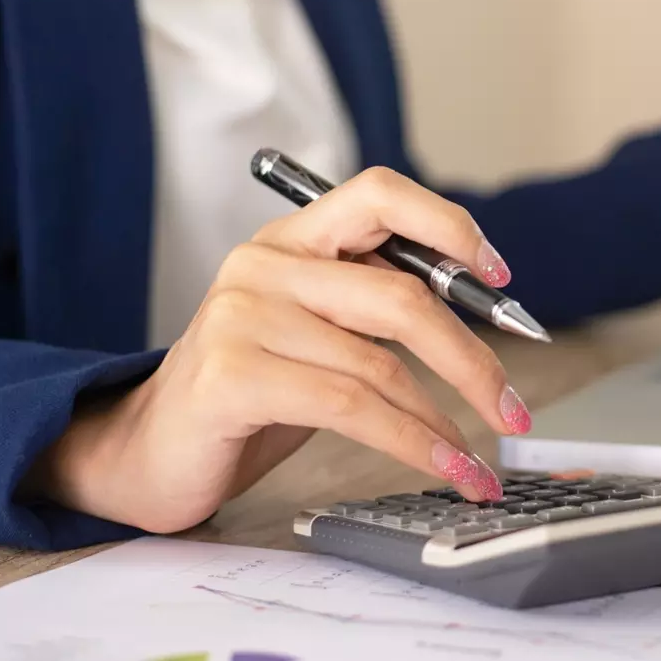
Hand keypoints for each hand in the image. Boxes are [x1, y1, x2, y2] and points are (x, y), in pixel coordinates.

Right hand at [23, 168, 529, 533]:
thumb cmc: (249, 393)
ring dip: (447, 422)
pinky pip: (352, 407)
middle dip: (473, 359)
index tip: (502, 276)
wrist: (146, 452)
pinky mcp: (233, 376)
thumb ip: (379, 308)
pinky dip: (413, 442)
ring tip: (480, 460)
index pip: (380, 194)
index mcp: (293, 239)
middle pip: (402, 295)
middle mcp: (264, 264)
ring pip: (382, 365)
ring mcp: (243, 317)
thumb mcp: (319, 333)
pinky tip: (444, 465)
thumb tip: (484, 318)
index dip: (448, 225)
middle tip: (514, 408)